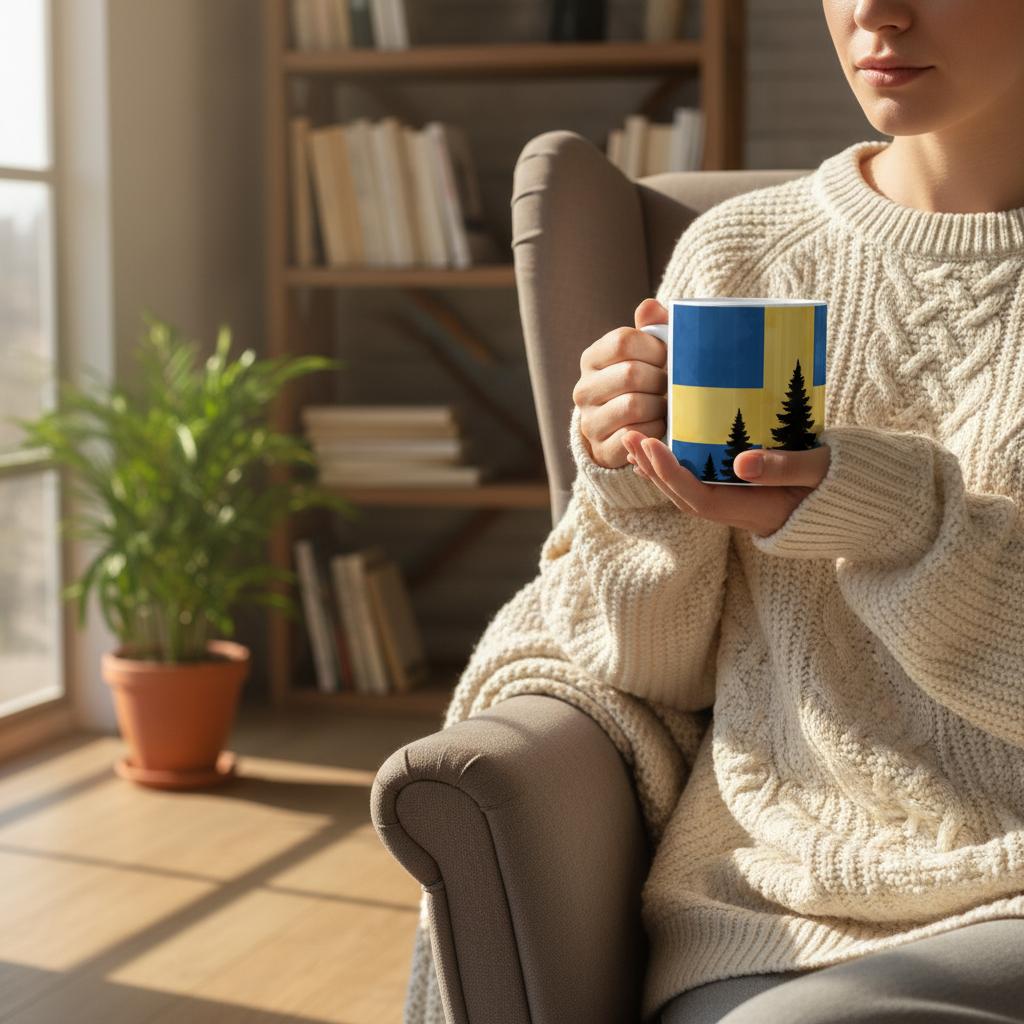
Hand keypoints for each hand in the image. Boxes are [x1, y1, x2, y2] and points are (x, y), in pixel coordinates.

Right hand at [573, 298, 669, 468]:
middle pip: (631, 374)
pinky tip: (659, 425)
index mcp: (592, 359)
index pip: (624, 341)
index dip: (654, 348)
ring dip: (659, 406)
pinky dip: (655, 429)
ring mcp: (590, 421)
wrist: (624, 431)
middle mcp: (583, 389)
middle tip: (670, 385)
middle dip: (660, 379)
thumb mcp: (646, 353)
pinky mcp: (601, 448)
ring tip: (665, 405)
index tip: (667, 357)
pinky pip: (636, 435)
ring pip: (633, 406)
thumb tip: (649, 307)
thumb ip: (652, 328)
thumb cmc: (643, 383)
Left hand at [622, 432, 831, 537]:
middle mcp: (742, 513)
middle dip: (653, 470)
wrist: (871, 506)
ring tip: (633, 441)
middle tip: (628, 436)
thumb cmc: (851, 484)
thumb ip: (786, 467)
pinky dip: (679, 468)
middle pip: (684, 498)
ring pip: (688, 493)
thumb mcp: (823, 471)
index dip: (671, 475)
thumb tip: (741, 462)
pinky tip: (664, 448)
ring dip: (659, 470)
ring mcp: (742, 506)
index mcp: (756, 512)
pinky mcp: (745, 495)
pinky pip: (702, 485)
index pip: (699, 498)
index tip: (651, 445)